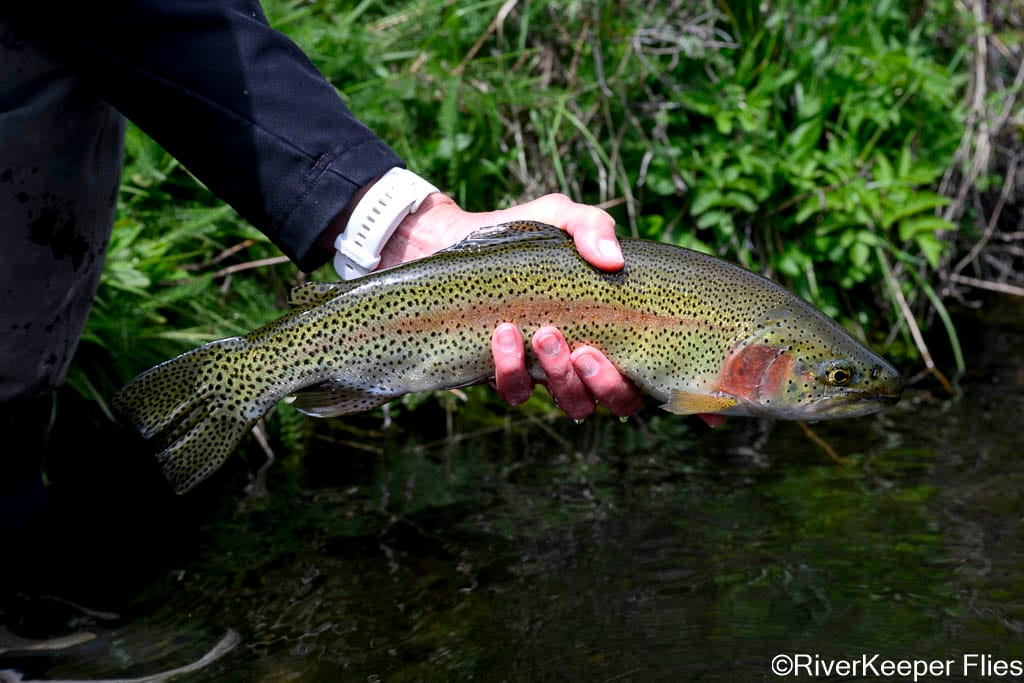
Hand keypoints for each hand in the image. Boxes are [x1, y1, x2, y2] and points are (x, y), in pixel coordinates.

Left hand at [379, 191, 722, 425]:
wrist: (458, 241)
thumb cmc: (524, 233)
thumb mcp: (562, 217)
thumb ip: (592, 228)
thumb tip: (612, 260)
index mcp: (619, 331)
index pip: (666, 374)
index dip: (696, 402)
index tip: (714, 416)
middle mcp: (591, 360)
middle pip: (622, 402)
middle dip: (609, 384)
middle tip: (587, 350)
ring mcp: (550, 373)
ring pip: (574, 404)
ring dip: (562, 377)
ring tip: (546, 335)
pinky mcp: (507, 374)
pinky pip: (517, 393)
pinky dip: (511, 369)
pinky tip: (503, 335)